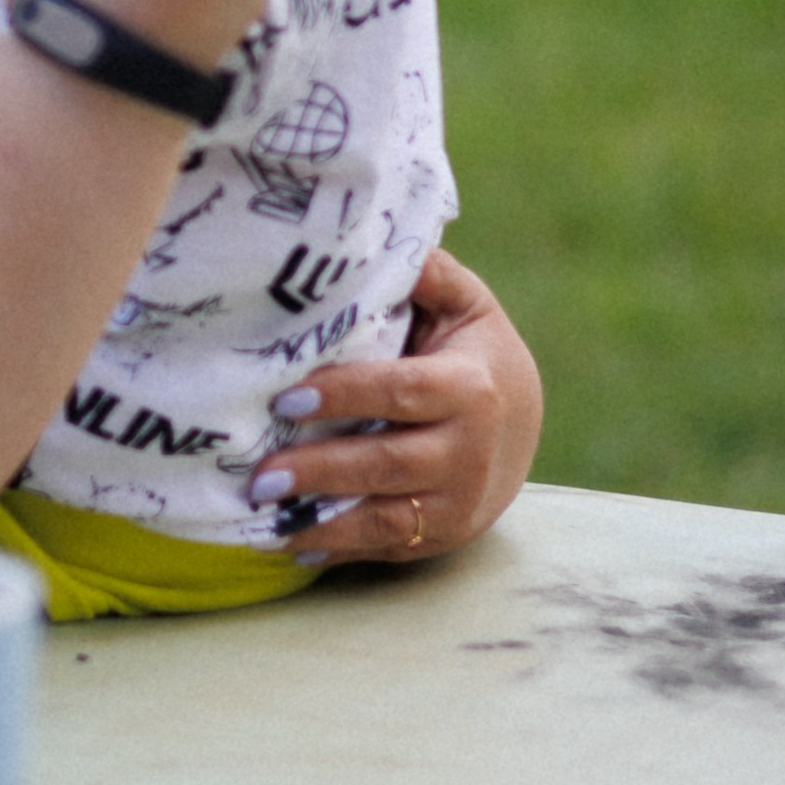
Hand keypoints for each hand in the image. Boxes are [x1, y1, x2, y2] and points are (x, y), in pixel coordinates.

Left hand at [268, 246, 542, 565]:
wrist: (525, 429)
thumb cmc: (474, 354)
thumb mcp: (464, 306)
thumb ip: (428, 274)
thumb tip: (378, 236)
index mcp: (470, 389)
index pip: (400, 392)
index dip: (344, 397)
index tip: (286, 400)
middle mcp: (469, 452)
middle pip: (389, 464)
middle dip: (321, 471)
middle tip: (259, 477)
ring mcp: (459, 503)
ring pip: (389, 520)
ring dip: (324, 522)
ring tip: (263, 517)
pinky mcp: (443, 536)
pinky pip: (388, 548)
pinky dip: (339, 548)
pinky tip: (290, 543)